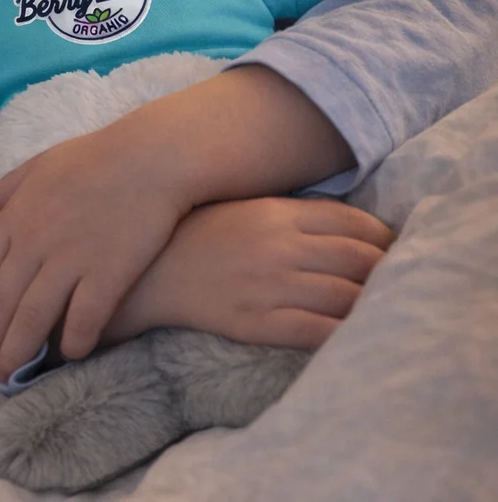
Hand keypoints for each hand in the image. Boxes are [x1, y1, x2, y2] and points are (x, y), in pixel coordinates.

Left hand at [0, 128, 190, 382]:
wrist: (152, 156)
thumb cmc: (93, 160)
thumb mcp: (35, 168)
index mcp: (14, 216)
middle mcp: (36, 239)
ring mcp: (72, 255)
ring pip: (32, 318)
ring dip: (16, 353)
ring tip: (9, 376)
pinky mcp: (110, 269)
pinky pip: (84, 319)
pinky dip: (72, 342)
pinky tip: (69, 355)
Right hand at [102, 196, 394, 348]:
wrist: (146, 270)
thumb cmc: (196, 234)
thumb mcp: (244, 208)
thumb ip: (291, 211)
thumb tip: (345, 221)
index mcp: (277, 212)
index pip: (353, 222)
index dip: (384, 237)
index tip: (393, 248)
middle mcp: (279, 245)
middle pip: (360, 259)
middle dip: (387, 271)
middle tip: (397, 280)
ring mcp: (268, 284)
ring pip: (346, 297)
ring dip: (372, 305)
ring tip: (380, 309)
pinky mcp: (256, 321)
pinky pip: (317, 331)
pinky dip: (344, 334)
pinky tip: (353, 335)